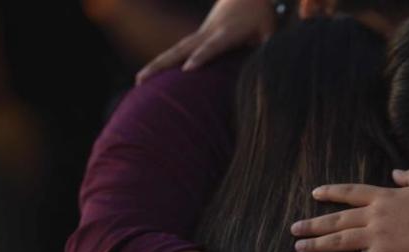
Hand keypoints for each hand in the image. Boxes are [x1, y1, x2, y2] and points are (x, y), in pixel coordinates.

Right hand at [136, 0, 274, 84]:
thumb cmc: (259, 12)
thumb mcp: (269, 30)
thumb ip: (267, 48)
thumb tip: (268, 69)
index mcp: (227, 32)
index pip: (212, 46)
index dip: (201, 57)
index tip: (188, 69)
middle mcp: (208, 32)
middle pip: (181, 49)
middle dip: (163, 64)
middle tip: (143, 80)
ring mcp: (200, 33)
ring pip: (175, 50)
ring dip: (157, 65)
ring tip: (139, 82)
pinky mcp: (198, 35)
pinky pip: (179, 50)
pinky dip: (165, 61)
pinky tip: (153, 75)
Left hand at [294, 170, 408, 251]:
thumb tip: (395, 172)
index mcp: (385, 197)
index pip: (351, 193)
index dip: (332, 193)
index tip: (315, 194)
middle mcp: (375, 215)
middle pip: (338, 219)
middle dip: (314, 224)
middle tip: (295, 229)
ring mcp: (377, 237)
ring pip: (340, 240)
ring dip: (317, 244)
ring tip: (299, 247)